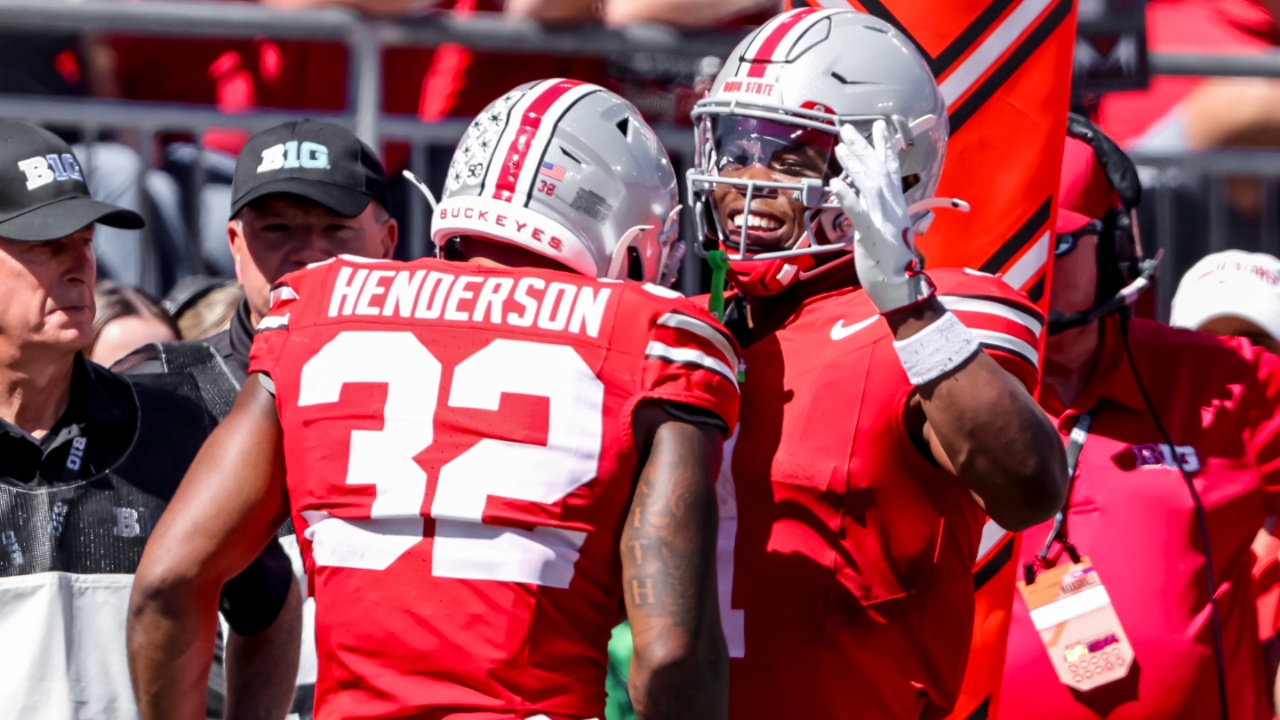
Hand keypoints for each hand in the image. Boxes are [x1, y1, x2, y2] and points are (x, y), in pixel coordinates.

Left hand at [830, 120, 932, 313]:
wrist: (901, 289)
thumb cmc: (893, 263)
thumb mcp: (889, 231)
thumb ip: (881, 213)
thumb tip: (869, 199)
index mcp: (897, 206)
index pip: (891, 169)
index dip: (884, 146)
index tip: (879, 125)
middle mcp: (893, 209)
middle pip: (878, 170)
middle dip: (863, 147)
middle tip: (847, 128)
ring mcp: (884, 221)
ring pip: (869, 185)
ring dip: (854, 165)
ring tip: (840, 147)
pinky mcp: (873, 236)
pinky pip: (859, 214)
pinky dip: (848, 198)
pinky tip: (835, 183)